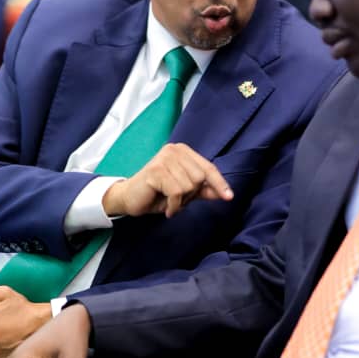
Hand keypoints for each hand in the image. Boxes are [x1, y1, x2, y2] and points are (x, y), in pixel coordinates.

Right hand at [102, 142, 232, 218]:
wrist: (129, 199)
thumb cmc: (157, 194)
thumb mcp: (185, 193)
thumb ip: (203, 190)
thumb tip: (225, 193)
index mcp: (183, 151)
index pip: (208, 168)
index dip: (219, 183)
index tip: (229, 197)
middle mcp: (174, 150)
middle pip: (200, 178)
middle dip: (191, 195)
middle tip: (176, 199)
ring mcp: (164, 158)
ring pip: (189, 186)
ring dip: (181, 201)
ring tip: (169, 201)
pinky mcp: (156, 170)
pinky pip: (177, 192)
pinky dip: (174, 205)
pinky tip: (166, 208)